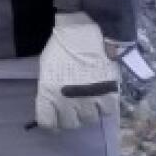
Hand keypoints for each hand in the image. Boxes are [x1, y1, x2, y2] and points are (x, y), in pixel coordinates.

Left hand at [35, 13, 119, 130]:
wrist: (86, 32)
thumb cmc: (62, 47)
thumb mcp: (47, 70)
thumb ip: (49, 90)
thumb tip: (52, 105)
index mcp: (48, 95)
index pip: (48, 123)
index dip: (52, 122)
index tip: (55, 119)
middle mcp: (67, 102)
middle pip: (69, 124)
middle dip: (70, 117)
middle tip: (74, 108)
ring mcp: (88, 100)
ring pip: (89, 119)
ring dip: (88, 112)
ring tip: (89, 100)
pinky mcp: (108, 95)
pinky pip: (106, 112)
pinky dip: (104, 106)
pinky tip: (102, 96)